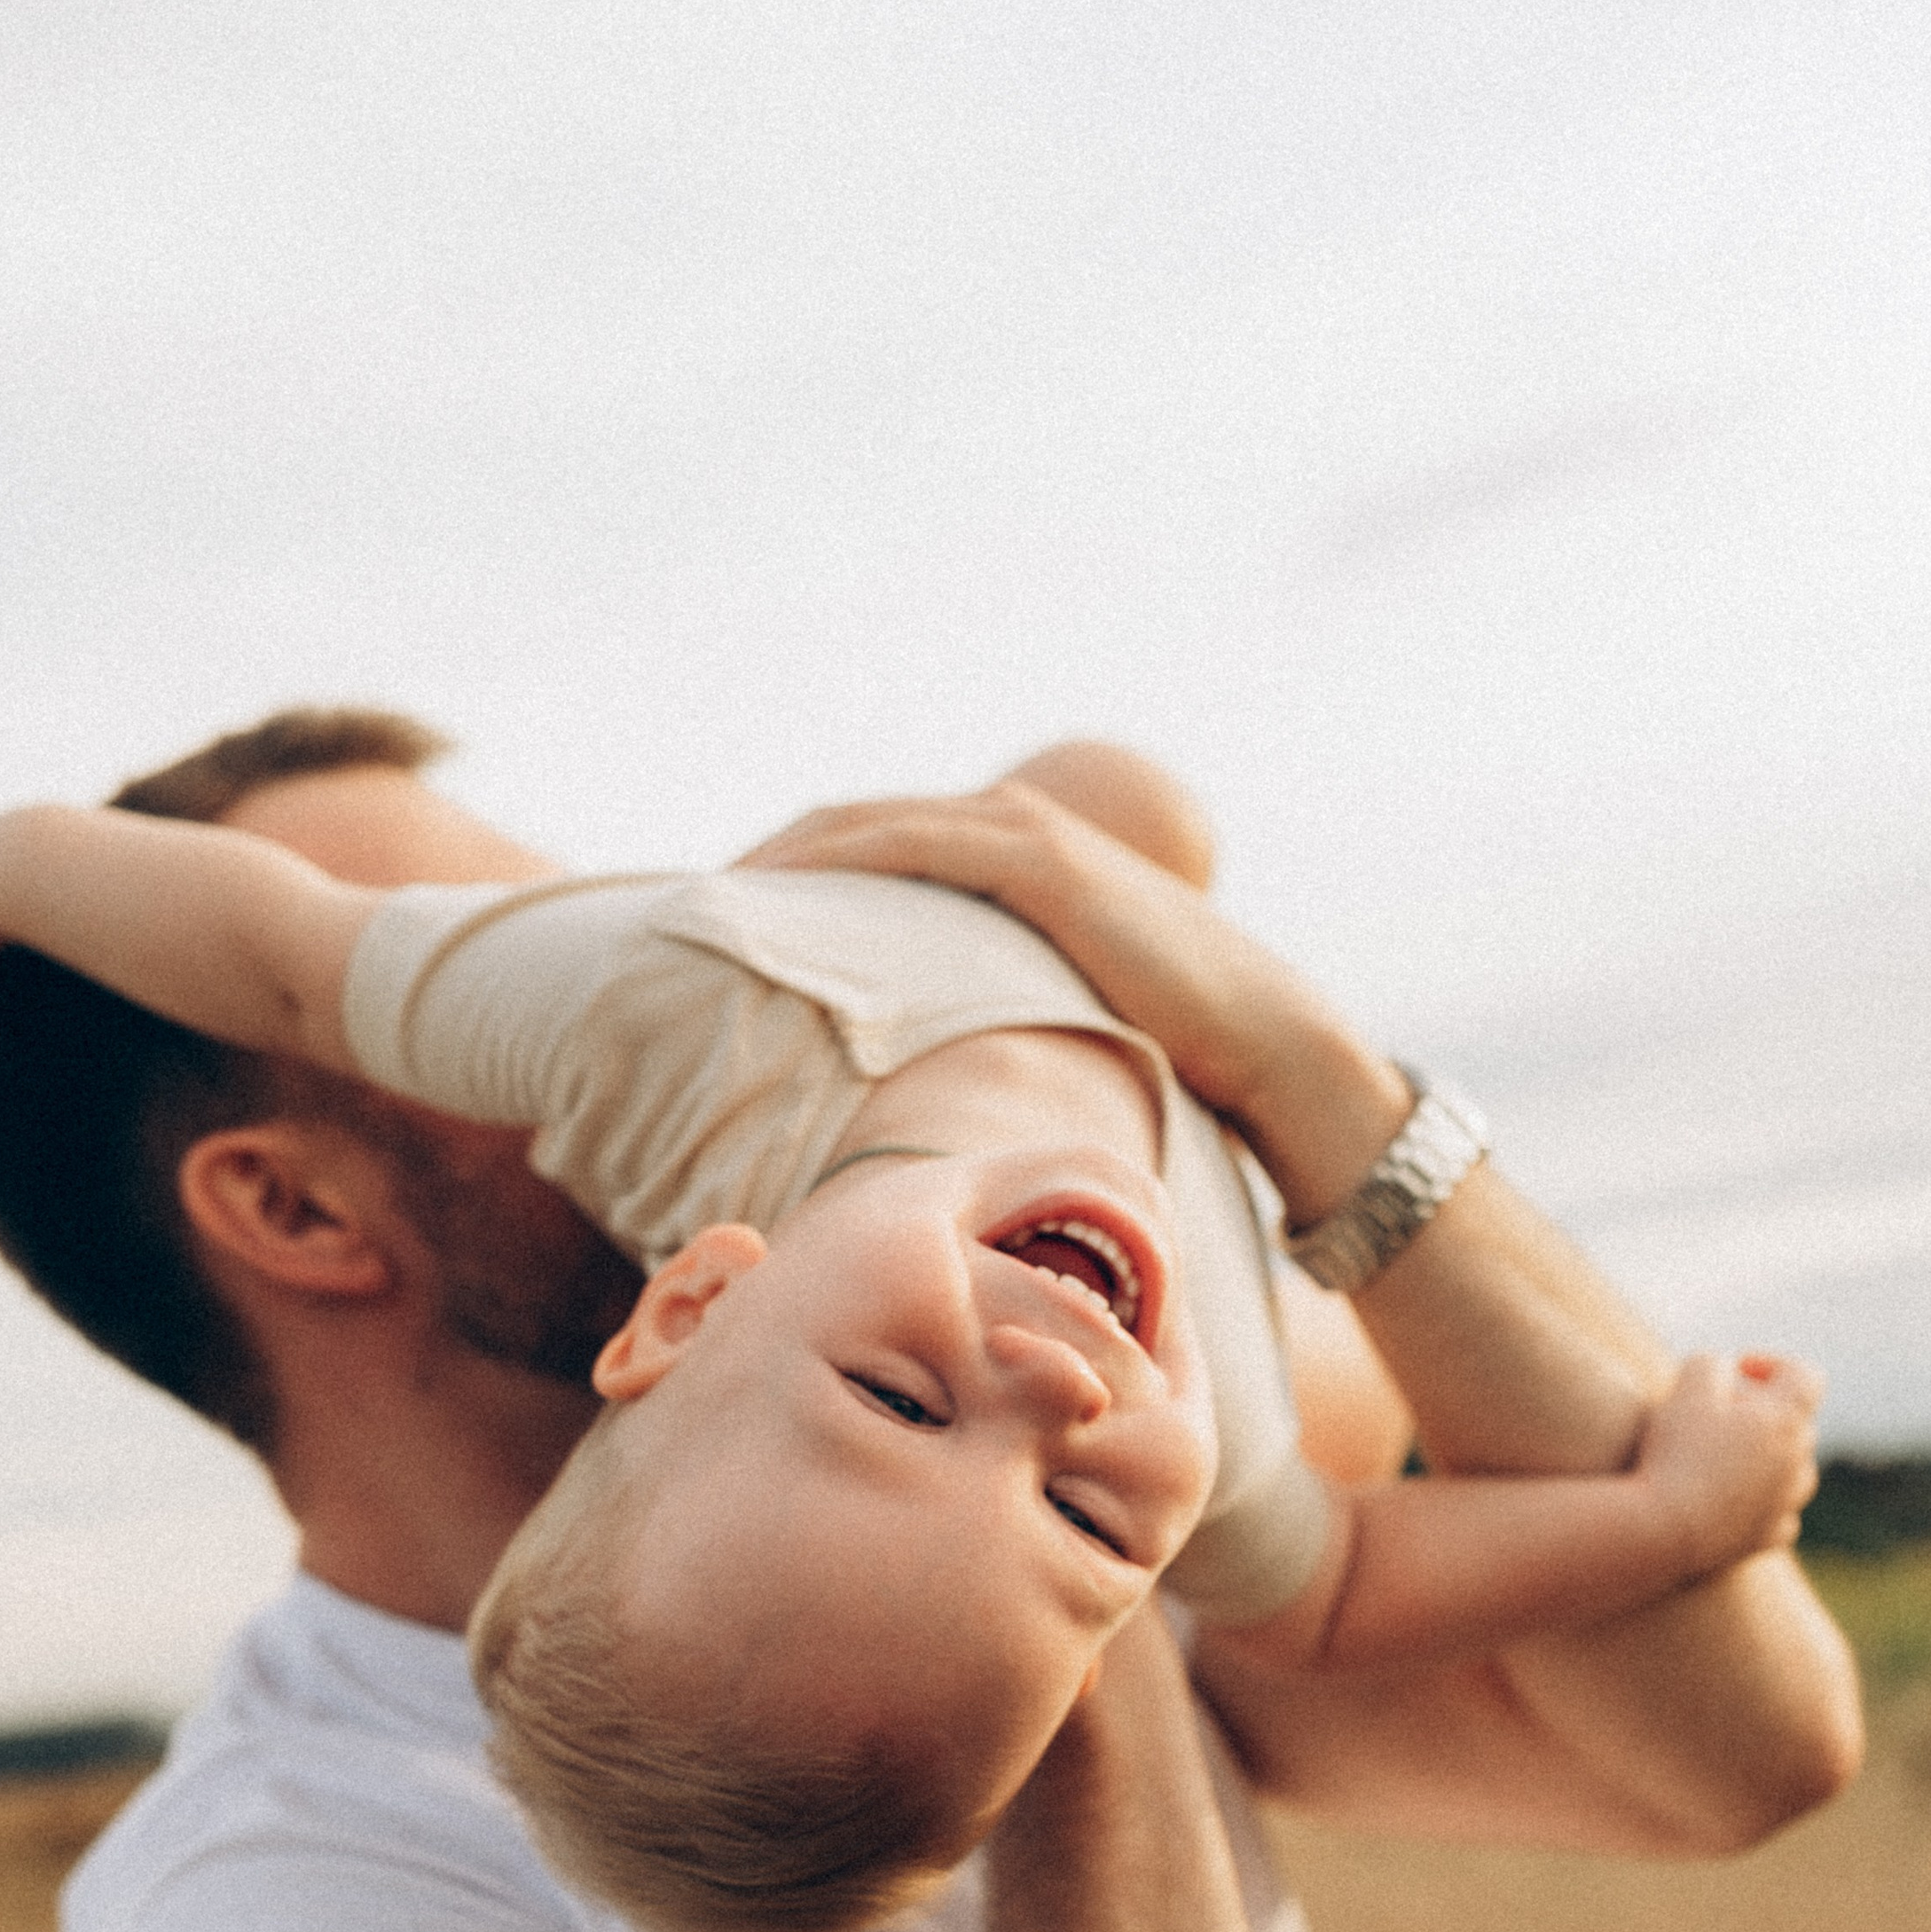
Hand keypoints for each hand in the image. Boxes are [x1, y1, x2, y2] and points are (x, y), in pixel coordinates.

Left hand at [736, 780, 1364, 1134]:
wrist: (1264, 1046)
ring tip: (697, 905)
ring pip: (860, 827)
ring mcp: (1018, 835)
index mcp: (998, 866)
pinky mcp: (1036, 860)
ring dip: (774, 858)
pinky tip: (772, 894)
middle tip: (667, 914)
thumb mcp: (1049, 1034)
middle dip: (756, 865)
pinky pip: (908, 847)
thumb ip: (980, 1032)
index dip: (781, 880)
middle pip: (840, 828)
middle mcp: (1001, 830)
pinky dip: (835, 862)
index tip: (706, 929)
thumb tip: (910, 1104)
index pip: (861, 852)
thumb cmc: (1167, 1058)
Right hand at [1636, 1352, 1824, 1573]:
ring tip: (1727, 1457)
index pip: (1804, 1376)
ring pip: (1795, 1471)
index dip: (1773, 1365)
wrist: (1662, 1530)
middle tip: (1718, 1412)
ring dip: (1769, 1458)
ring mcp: (1786, 1505)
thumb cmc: (1675, 1452)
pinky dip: (1761, 1503)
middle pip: (1796, 1423)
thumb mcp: (1687, 1383)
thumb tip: (1723, 1371)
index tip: (1738, 1369)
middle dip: (1763, 1411)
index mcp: (1786, 1420)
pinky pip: (1779, 1515)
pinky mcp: (1767, 1539)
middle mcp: (1798, 1463)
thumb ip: (1712, 1363)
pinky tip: (1730, 1500)